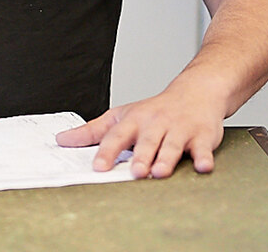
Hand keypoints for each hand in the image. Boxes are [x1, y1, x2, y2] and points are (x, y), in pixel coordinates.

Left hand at [55, 82, 225, 177]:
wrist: (195, 93)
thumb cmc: (154, 111)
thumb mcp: (121, 117)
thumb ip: (93, 132)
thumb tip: (63, 140)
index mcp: (134, 121)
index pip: (116, 136)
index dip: (106, 152)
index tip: (98, 166)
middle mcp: (156, 124)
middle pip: (147, 141)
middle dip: (141, 156)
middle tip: (135, 172)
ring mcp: (179, 130)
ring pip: (172, 145)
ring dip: (166, 159)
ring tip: (159, 173)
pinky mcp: (202, 137)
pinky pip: (203, 149)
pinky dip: (204, 158)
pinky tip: (203, 166)